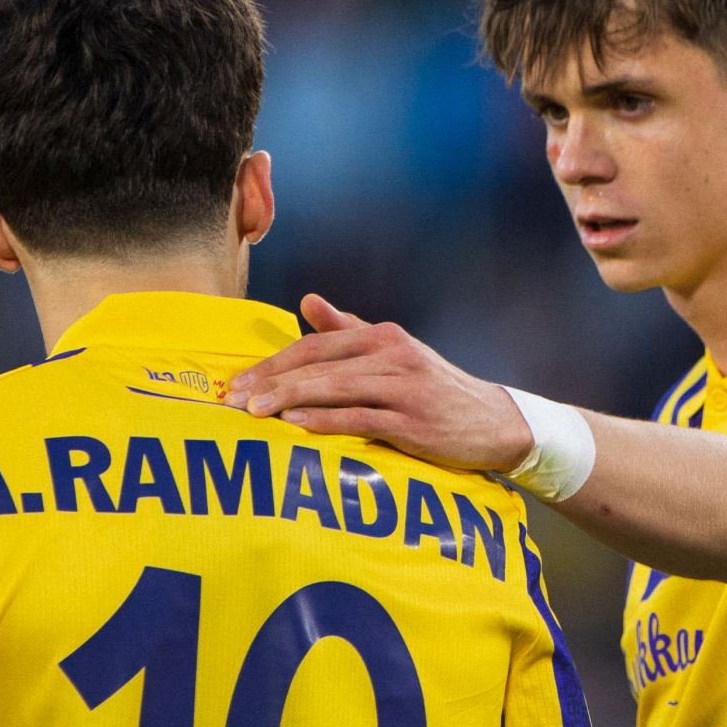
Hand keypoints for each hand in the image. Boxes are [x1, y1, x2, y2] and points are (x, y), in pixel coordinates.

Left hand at [225, 294, 535, 472]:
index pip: (314, 345)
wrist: (496, 423)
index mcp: (382, 336)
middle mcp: (391, 354)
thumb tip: (305, 302)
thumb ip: (348, 330)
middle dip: (269, 381)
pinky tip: (295, 424)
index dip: (272, 362)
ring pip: (333, 388)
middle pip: (317, 364)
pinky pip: (359, 418)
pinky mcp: (413, 421)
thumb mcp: (396, 354)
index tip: (236, 382)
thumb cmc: (437, 392)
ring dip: (287, 399)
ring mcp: (403, 387)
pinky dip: (324, 419)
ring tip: (252, 412)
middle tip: (230, 400)